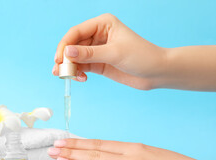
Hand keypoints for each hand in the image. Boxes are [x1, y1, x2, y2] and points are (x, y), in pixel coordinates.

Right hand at [52, 13, 166, 89]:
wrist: (156, 73)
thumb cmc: (141, 56)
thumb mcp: (114, 54)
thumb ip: (89, 54)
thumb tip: (67, 54)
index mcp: (102, 24)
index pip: (76, 32)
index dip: (65, 45)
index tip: (59, 59)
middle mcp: (98, 34)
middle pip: (73, 45)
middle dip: (65, 58)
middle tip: (59, 71)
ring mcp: (97, 50)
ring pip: (75, 57)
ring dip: (69, 67)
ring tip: (67, 77)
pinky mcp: (98, 63)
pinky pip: (81, 66)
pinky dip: (78, 73)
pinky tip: (81, 79)